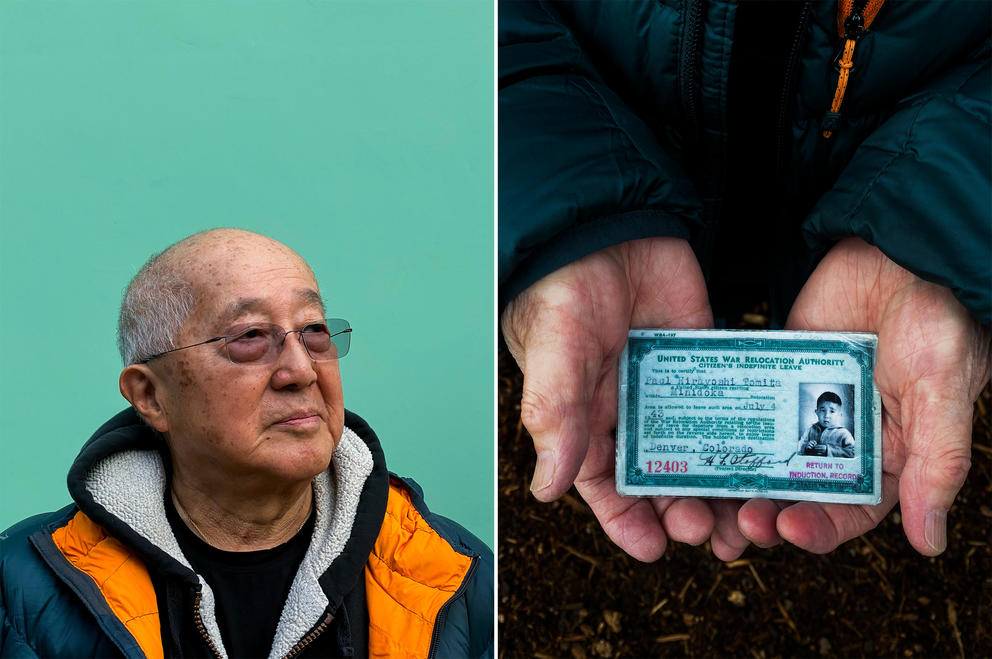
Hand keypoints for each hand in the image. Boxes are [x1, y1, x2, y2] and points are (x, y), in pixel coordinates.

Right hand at [502, 237, 751, 560]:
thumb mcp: (555, 354)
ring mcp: (671, 389)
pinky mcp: (704, 360)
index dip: (626, 521)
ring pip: (701, 452)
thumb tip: (546, 488)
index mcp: (587, 418)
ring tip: (748, 516)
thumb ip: (556, 416)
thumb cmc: (564, 289)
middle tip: (713, 533)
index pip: (606, 484)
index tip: (655, 549)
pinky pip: (729, 405)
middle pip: (661, 479)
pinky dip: (748, 434)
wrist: (608, 224)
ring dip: (721, 486)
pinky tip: (770, 458)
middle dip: (685, 512)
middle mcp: (631, 413)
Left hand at [739, 238, 990, 554]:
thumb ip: (936, 462)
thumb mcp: (939, 391)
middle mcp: (844, 441)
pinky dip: (725, 435)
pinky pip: (748, 414)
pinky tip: (698, 450)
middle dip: (768, 515)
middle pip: (799, 495)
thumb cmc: (935, 320)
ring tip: (712, 502)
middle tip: (740, 524)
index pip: (850, 509)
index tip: (789, 530)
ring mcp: (807, 411)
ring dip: (740, 487)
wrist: (897, 252)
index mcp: (888, 456)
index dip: (820, 527)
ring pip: (767, 462)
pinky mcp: (778, 380)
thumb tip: (931, 543)